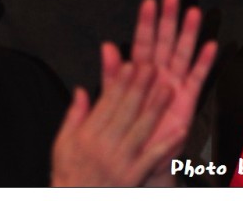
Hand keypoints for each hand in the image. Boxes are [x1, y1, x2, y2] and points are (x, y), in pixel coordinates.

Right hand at [51, 63, 180, 186]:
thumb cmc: (69, 174)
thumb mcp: (62, 142)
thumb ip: (74, 114)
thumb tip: (81, 90)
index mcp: (88, 134)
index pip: (107, 102)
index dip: (120, 82)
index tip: (130, 65)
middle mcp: (104, 145)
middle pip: (126, 110)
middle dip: (140, 86)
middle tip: (152, 67)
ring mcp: (120, 161)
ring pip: (141, 129)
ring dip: (156, 108)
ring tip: (167, 89)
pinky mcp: (132, 176)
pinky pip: (152, 157)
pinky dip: (167, 144)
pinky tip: (179, 132)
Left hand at [101, 0, 217, 184]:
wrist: (140, 163)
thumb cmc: (125, 131)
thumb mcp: (113, 101)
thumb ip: (111, 75)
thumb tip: (106, 47)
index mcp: (139, 74)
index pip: (143, 43)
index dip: (146, 23)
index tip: (149, 1)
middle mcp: (158, 76)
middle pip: (164, 42)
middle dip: (169, 19)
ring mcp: (174, 87)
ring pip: (182, 54)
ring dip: (188, 34)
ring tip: (193, 13)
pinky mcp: (187, 102)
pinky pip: (197, 79)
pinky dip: (204, 62)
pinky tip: (211, 46)